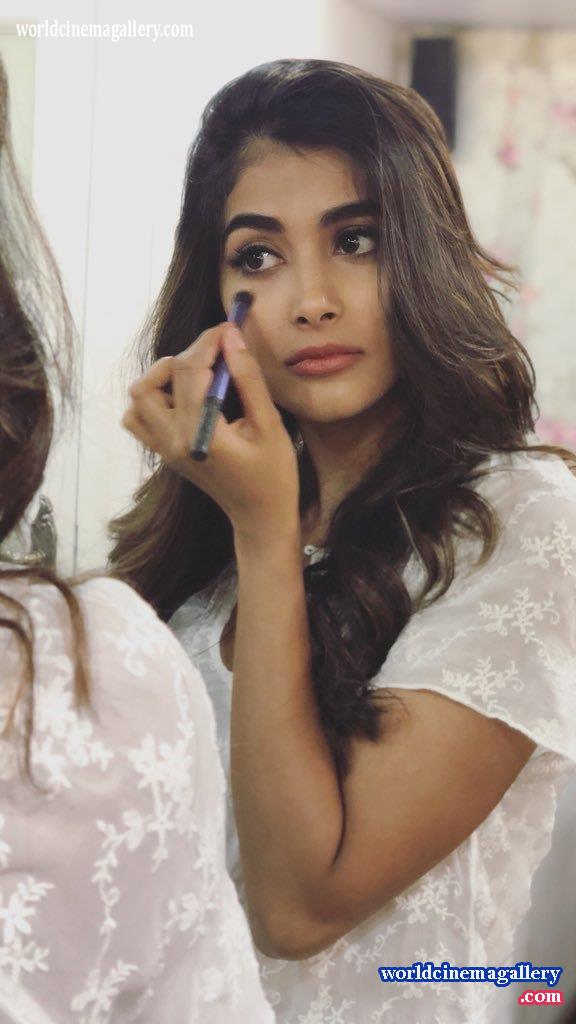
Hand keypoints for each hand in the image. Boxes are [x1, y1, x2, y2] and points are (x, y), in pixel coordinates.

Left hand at [122, 321, 300, 541]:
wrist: (259, 517)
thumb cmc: (273, 475)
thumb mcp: (269, 424)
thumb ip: (248, 379)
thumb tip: (231, 337)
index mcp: (201, 435)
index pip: (189, 370)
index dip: (208, 341)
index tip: (228, 327)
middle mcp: (174, 441)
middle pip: (156, 378)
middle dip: (188, 355)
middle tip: (219, 353)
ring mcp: (164, 449)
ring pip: (138, 397)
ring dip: (163, 377)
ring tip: (196, 378)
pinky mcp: (163, 453)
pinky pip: (138, 418)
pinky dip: (153, 400)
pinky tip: (183, 399)